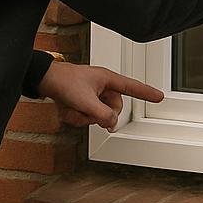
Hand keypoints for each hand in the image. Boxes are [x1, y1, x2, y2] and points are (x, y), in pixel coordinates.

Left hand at [37, 61, 163, 130]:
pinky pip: (85, 116)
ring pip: (97, 115)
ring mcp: (90, 95)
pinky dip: (74, 117)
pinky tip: (65, 109)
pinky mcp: (80, 102)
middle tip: (86, 112)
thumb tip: (112, 123)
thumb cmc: (63, 82)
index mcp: (107, 79)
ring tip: (70, 108)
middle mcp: (101, 87)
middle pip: (112, 109)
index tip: (159, 97)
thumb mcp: (85, 101)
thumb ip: (102, 114)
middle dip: (97, 115)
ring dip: (82, 117)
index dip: (146, 93)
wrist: (42, 80)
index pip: (132, 87)